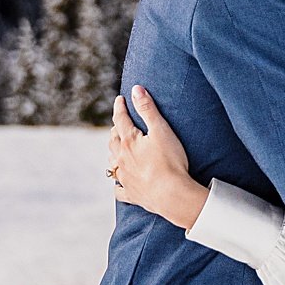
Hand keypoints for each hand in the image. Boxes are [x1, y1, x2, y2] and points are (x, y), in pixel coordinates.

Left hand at [109, 88, 206, 229]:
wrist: (172, 195)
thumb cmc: (170, 161)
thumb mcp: (161, 130)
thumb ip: (148, 109)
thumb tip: (136, 89)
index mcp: (128, 142)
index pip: (120, 119)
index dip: (120, 107)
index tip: (120, 100)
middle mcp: (121, 159)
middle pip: (113, 140)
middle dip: (116, 130)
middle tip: (120, 124)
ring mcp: (124, 178)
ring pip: (112, 162)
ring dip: (113, 153)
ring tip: (117, 148)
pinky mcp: (131, 194)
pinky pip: (119, 190)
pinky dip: (118, 184)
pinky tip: (119, 183)